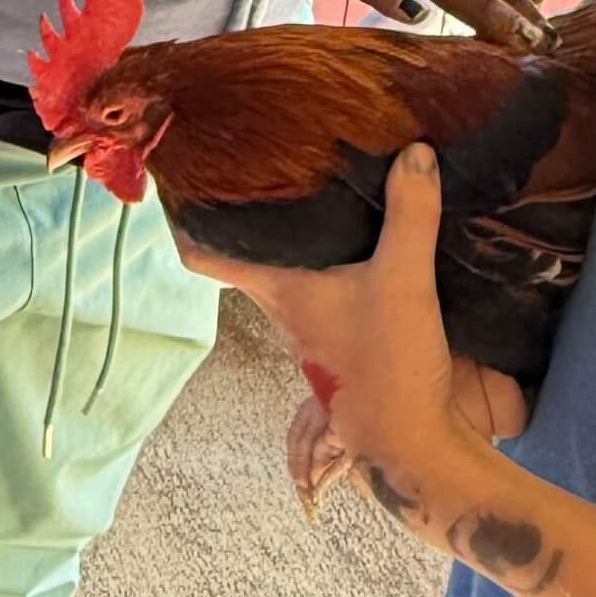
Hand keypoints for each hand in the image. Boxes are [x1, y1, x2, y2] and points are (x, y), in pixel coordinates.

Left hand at [182, 148, 526, 527]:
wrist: (417, 444)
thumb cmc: (389, 366)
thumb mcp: (404, 280)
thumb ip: (409, 215)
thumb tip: (415, 152)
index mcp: (278, 289)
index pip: (204, 257)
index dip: (184, 220)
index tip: (178, 179)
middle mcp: (284, 307)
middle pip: (244, 256)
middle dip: (245, 214)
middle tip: (251, 161)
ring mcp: (312, 327)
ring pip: (284, 272)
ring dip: (289, 238)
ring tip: (302, 185)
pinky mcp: (344, 339)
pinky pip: (321, 288)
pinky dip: (326, 261)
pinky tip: (354, 237)